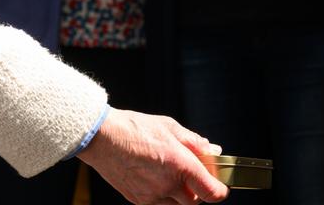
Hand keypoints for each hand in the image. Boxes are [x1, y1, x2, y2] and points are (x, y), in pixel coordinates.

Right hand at [77, 108, 227, 204]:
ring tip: (170, 174)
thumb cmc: (135, 128)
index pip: (210, 192)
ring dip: (179, 194)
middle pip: (194, 201)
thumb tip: (213, 151)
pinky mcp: (137, 200)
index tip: (221, 187)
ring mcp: (151, 196)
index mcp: (181, 165)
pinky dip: (162, 195)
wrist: (102, 138)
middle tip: (193, 175)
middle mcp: (168, 185)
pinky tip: (155, 176)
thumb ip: (195, 142)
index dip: (219, 191)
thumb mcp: (170, 127)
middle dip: (197, 191)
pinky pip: (158, 203)